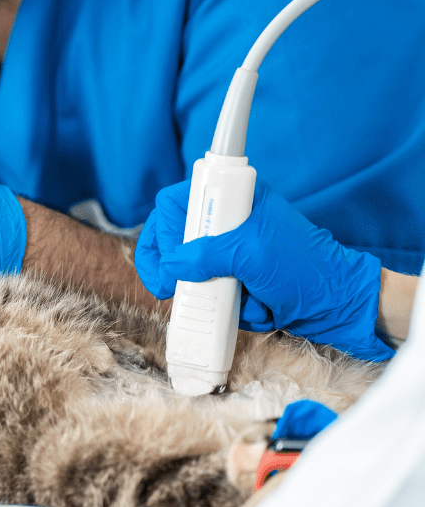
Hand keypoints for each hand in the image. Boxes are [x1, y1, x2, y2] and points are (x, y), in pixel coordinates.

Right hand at [136, 180, 393, 360]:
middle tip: (166, 288)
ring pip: (187, 269)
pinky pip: (207, 291)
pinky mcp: (234, 280)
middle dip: (172, 266)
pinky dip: (222, 305)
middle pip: (174, 237)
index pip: (177, 202)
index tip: (168, 257)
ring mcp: (229, 254)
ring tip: (231, 300)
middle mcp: (227, 223)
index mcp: (235, 200)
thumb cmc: (304, 270)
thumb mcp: (251, 255)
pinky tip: (250, 307)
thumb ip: (204, 255)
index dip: (165, 228)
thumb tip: (169, 265)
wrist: (340, 307)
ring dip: (203, 290)